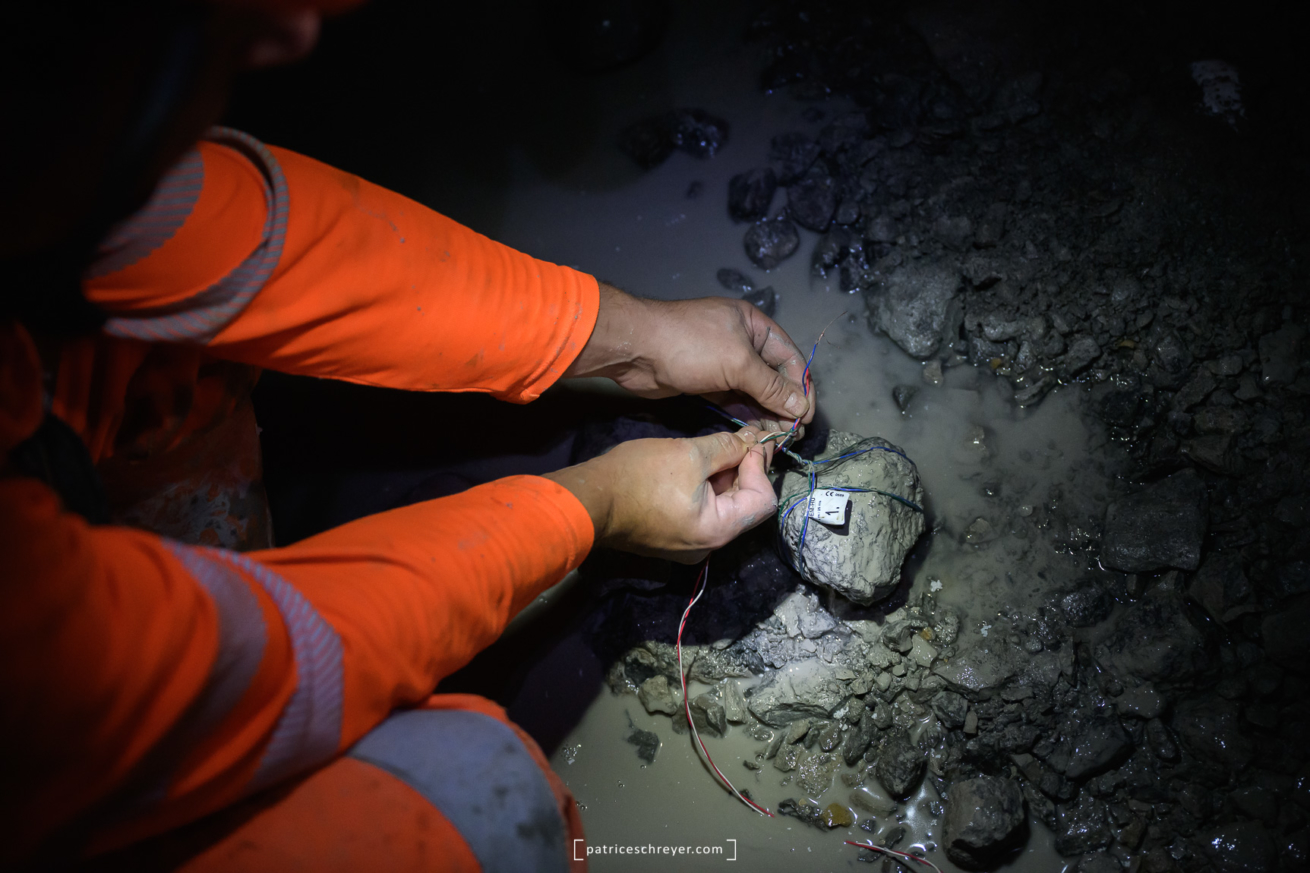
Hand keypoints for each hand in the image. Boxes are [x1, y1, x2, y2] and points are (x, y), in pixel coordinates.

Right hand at [543, 425, 777, 562]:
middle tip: (736, 441)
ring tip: (714, 451)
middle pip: (745, 507)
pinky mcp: (673, 539)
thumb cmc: (639, 477)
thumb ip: (727, 448)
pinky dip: (706, 491)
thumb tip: (751, 441)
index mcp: (717, 531)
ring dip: (723, 480)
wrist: (590, 500)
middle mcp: (707, 547)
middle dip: (743, 472)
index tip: (749, 443)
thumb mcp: (689, 453)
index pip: (763, 501)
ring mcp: (689, 546)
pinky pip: (702, 515)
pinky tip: (695, 468)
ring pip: (723, 510)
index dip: (760, 468)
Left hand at [564, 283, 816, 425]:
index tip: (806, 416)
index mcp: (754, 325)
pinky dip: (746, 414)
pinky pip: (734, 399)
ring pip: (754, 391)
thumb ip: (771, 386)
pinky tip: (756, 433)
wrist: (636, 350)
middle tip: (793, 433)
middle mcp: (742, 341)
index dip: (801, 386)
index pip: (790, 357)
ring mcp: (724, 362)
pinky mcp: (707, 381)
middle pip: (773, 376)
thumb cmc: (691, 345)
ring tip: (778, 438)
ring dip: (767, 413)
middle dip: (784, 404)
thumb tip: (800, 405)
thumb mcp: (738, 363)